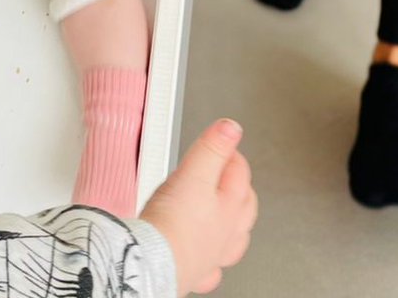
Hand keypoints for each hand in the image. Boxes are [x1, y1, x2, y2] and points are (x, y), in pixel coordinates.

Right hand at [141, 119, 256, 295]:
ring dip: (233, 221)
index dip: (229, 151)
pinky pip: (212, 265)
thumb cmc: (174, 224)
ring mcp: (214, 254)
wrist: (155, 264)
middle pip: (243, 204)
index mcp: (230, 207)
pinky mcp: (195, 270)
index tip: (221, 139)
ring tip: (227, 210)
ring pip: (234, 236)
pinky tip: (207, 253)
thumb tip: (232, 127)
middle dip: (237, 184)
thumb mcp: (193, 173)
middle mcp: (227, 232)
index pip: (240, 172)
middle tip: (225, 168)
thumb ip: (213, 148)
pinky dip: (213, 257)